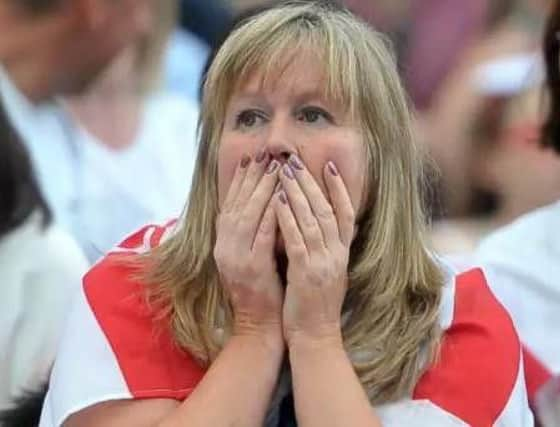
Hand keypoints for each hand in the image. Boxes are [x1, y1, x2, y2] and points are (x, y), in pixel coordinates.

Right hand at [214, 151, 283, 346]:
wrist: (258, 326)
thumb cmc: (261, 291)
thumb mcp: (249, 259)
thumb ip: (250, 234)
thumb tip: (260, 205)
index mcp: (223, 245)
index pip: (231, 205)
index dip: (240, 181)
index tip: (250, 159)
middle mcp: (225, 248)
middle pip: (237, 204)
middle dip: (251, 177)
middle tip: (263, 153)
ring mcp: (235, 257)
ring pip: (248, 214)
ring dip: (262, 188)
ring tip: (274, 166)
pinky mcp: (251, 267)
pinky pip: (262, 233)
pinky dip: (270, 212)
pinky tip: (280, 195)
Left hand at [274, 154, 354, 346]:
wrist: (316, 335)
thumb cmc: (317, 303)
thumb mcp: (329, 271)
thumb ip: (327, 247)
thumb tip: (320, 221)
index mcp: (342, 253)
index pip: (345, 213)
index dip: (339, 188)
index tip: (329, 165)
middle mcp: (336, 254)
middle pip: (326, 210)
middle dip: (310, 182)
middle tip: (295, 160)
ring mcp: (323, 262)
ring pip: (312, 220)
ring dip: (297, 193)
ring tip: (284, 171)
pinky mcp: (306, 272)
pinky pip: (297, 239)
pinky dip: (288, 218)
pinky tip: (278, 201)